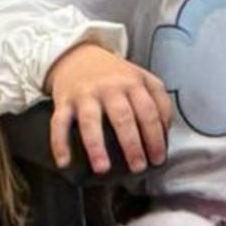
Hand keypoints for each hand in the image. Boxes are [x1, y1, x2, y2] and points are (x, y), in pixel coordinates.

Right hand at [47, 43, 171, 174]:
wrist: (80, 57)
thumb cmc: (116, 75)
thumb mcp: (142, 79)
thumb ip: (159, 100)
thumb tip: (166, 131)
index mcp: (134, 83)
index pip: (150, 111)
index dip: (156, 136)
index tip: (158, 158)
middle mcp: (111, 87)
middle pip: (124, 117)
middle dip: (132, 144)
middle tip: (137, 167)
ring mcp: (86, 94)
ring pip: (91, 121)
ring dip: (97, 146)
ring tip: (103, 168)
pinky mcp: (64, 101)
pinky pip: (59, 123)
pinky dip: (59, 143)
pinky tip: (64, 161)